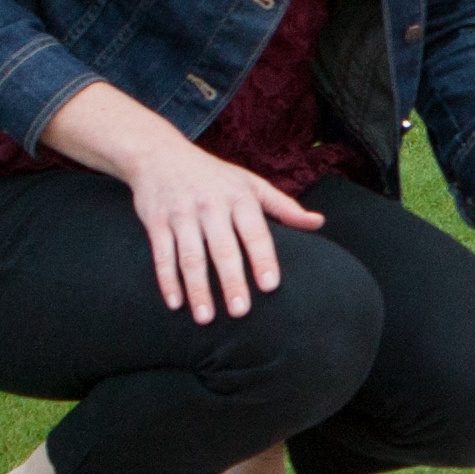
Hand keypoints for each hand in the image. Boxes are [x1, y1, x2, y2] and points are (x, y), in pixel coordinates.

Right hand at [118, 123, 321, 318]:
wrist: (160, 155)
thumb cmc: (215, 176)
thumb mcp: (251, 184)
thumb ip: (284, 206)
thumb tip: (318, 222)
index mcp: (239, 197)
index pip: (254, 232)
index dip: (263, 259)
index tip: (270, 286)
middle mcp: (210, 205)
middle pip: (222, 249)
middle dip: (231, 281)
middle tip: (240, 312)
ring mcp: (181, 214)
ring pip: (190, 256)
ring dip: (197, 288)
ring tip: (206, 317)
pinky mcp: (155, 222)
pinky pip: (162, 255)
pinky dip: (167, 281)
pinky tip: (176, 304)